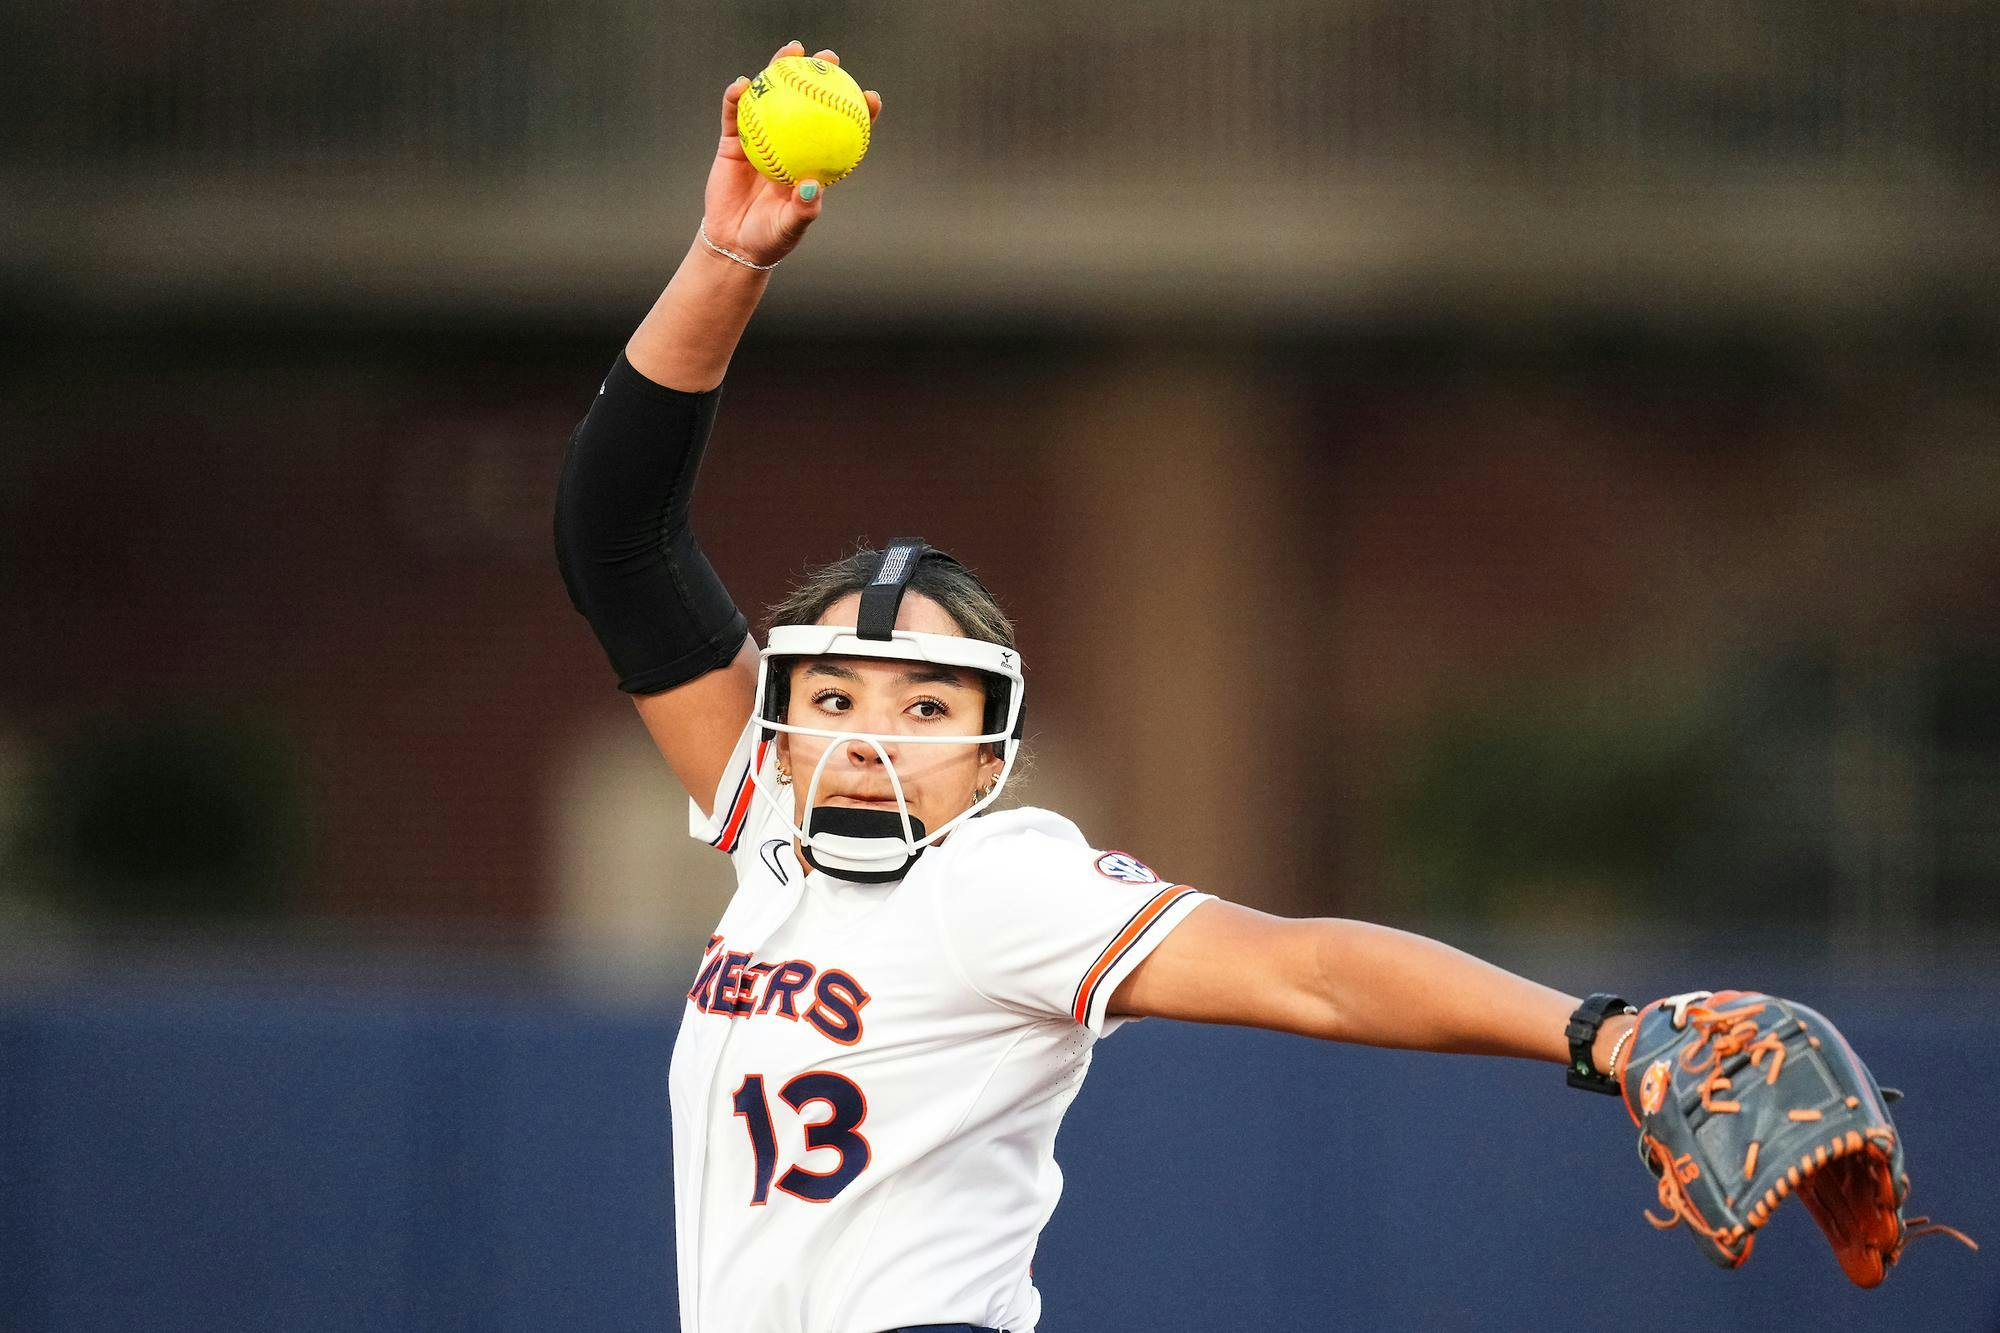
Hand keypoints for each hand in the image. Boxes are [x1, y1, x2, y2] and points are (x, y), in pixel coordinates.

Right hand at [704, 41, 883, 267]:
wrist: (733, 243)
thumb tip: (814, 188)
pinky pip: (735, 114)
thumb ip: (803, 209)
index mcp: (813, 161)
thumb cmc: (769, 238)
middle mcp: (791, 143)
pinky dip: (737, 97)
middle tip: (829, 57)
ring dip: (779, 69)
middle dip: (820, 74)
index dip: (857, 112)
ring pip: (772, 97)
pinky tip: (742, 84)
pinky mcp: (733, 141)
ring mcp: (762, 138)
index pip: (840, 132)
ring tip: (789, 51)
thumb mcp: (790, 227)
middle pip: (807, 102)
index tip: (871, 96)